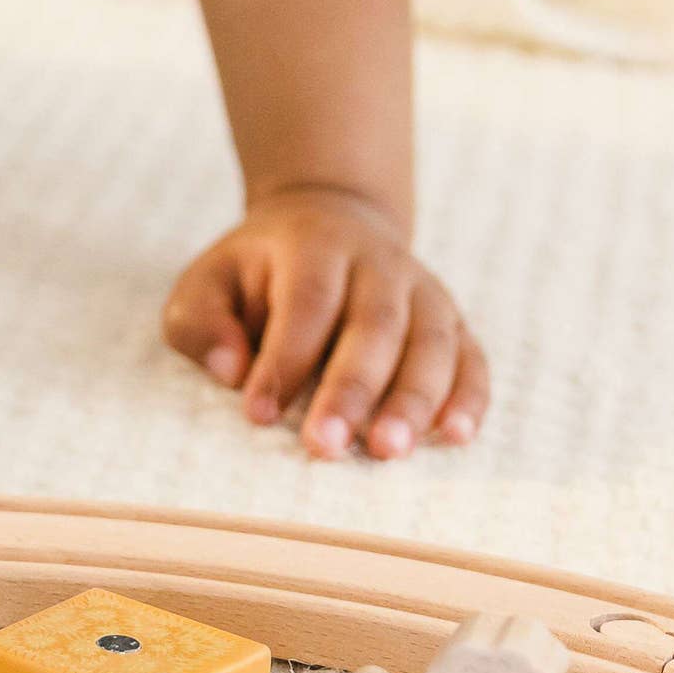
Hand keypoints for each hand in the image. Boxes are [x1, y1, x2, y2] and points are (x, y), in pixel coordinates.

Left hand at [160, 184, 488, 459]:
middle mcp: (378, 263)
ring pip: (431, 342)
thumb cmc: (257, 273)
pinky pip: (471, 357)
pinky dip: (469, 397)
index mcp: (315, 246)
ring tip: (389, 452)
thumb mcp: (208, 281)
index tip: (258, 415)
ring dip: (414, 400)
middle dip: (351, 390)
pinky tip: (456, 437)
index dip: (285, 359)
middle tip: (325, 447)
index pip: (307, 301)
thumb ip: (201, 321)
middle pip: (374, 325)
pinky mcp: (453, 321)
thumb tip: (231, 370)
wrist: (331, 220)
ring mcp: (423, 290)